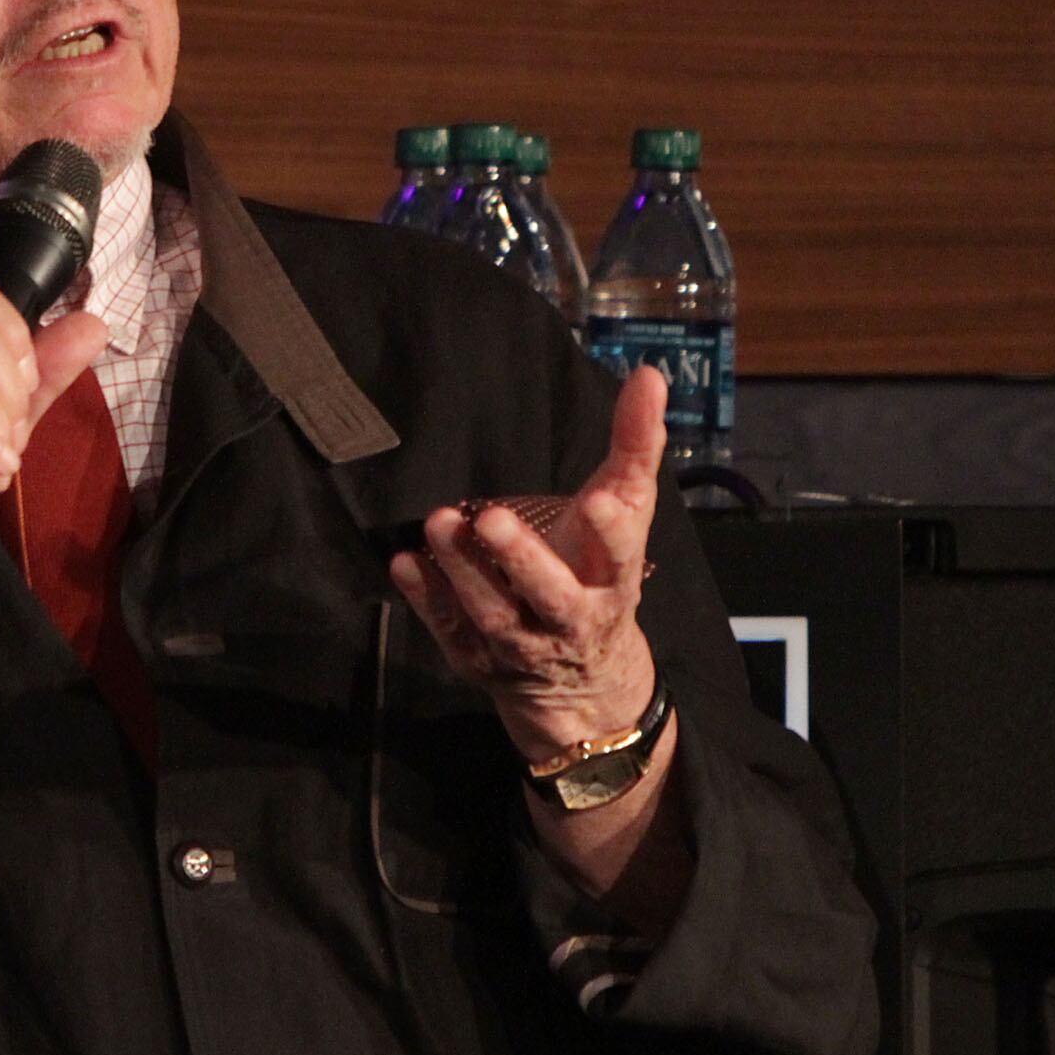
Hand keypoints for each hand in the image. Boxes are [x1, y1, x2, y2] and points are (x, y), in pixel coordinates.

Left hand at [388, 363, 670, 762]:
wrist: (584, 679)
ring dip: (464, 572)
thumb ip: (636, 444)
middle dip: (522, 560)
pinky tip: (406, 563)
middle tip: (491, 518)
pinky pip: (452, 633)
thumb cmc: (600, 572)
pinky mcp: (481, 660)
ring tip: (438, 522)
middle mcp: (572, 620)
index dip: (609, 534)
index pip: (619, 558)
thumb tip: (648, 375)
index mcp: (614, 582)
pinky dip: (428, 602)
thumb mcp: (626, 510)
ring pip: (495, 616)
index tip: (595, 501)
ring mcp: (525, 647)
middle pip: (551, 596)